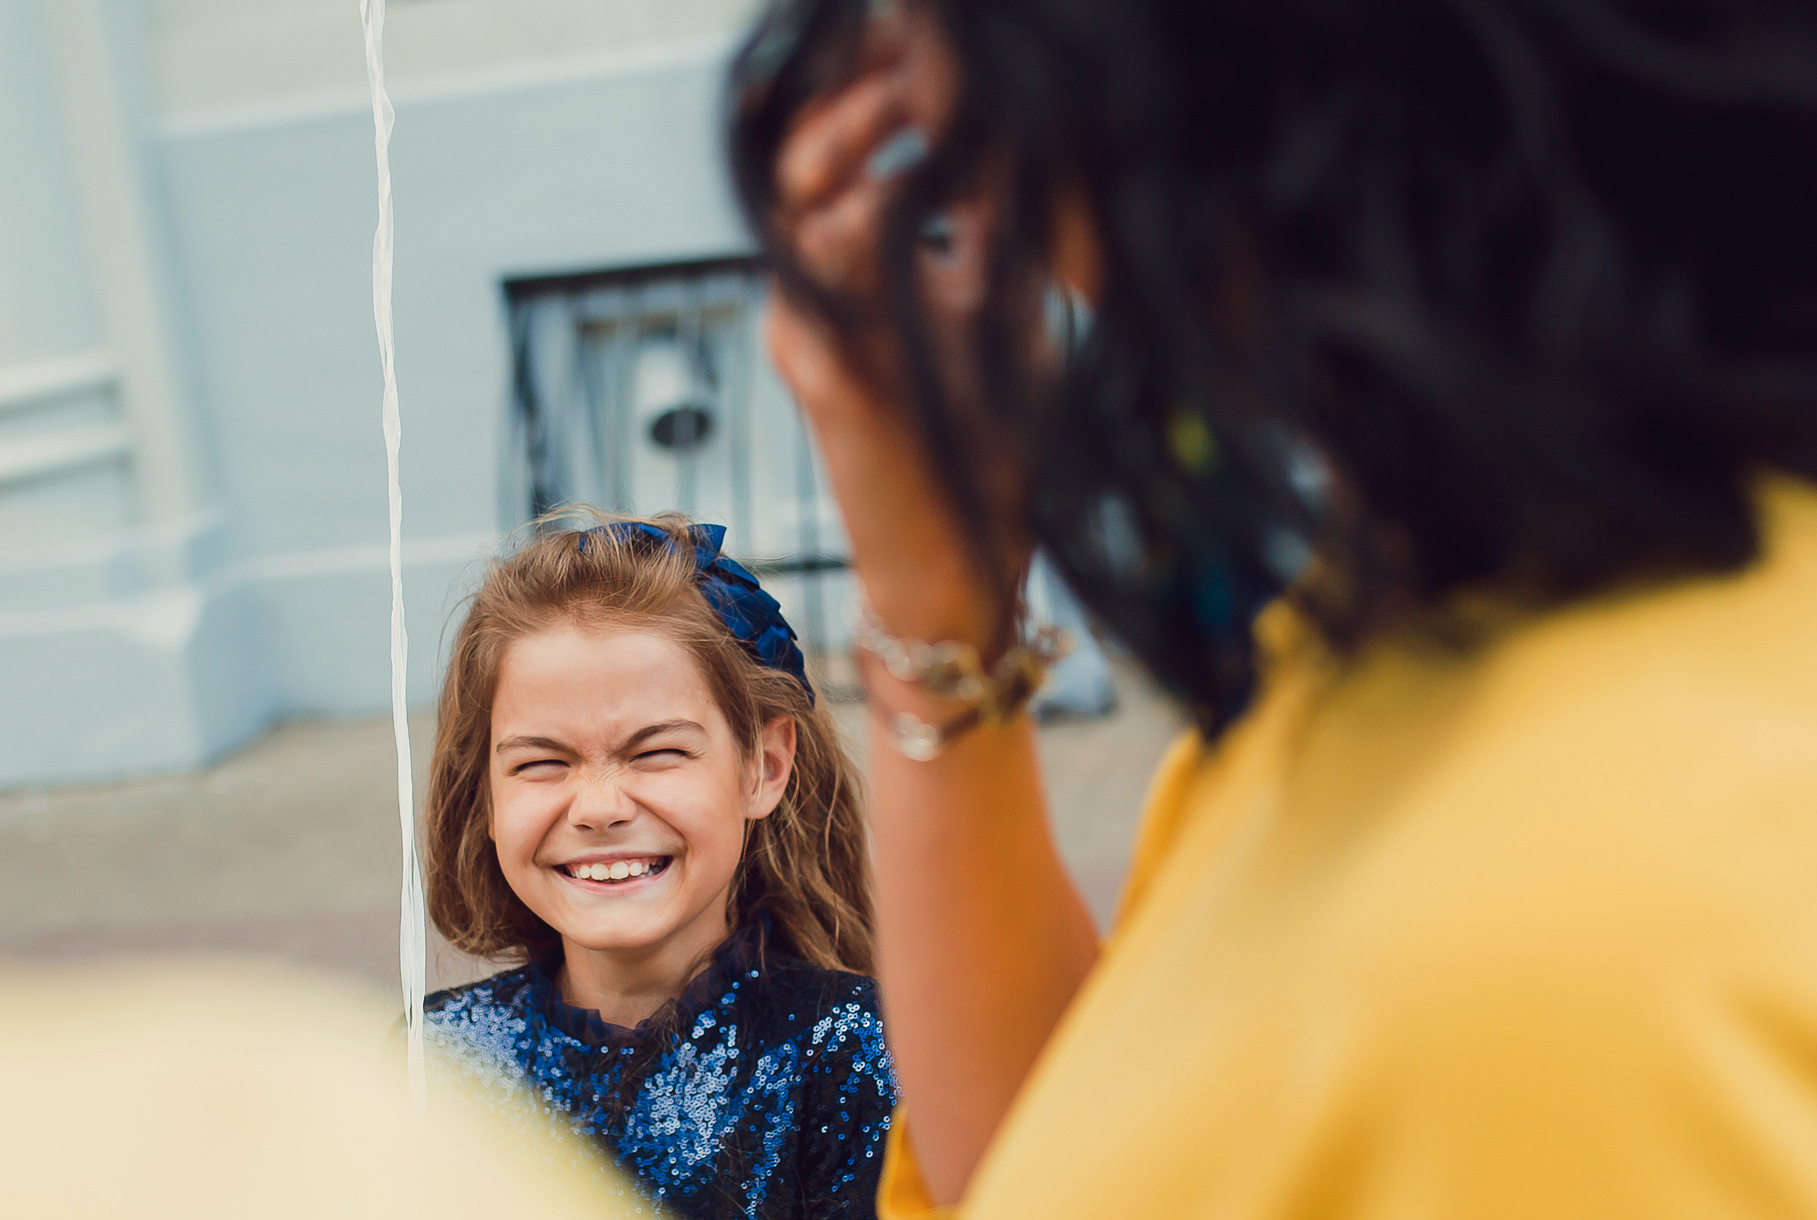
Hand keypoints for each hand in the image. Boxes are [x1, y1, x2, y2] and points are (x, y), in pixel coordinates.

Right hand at [761, 8, 1004, 649]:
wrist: (964, 568)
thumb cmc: (987, 449)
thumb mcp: (1006, 311)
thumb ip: (992, 232)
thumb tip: (1018, 142)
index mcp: (856, 279)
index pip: (834, 157)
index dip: (864, 92)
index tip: (921, 54)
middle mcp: (820, 303)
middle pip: (797, 166)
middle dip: (851, 105)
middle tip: (911, 76)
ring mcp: (815, 340)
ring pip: (801, 210)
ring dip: (856, 152)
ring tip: (916, 117)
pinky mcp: (827, 384)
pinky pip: (819, 285)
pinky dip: (863, 230)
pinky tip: (914, 195)